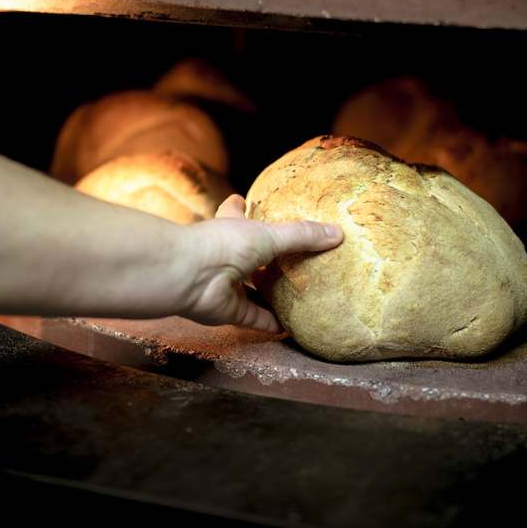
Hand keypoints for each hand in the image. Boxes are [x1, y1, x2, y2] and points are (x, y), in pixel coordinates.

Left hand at [179, 194, 342, 332]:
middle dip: (260, 255)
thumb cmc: (223, 244)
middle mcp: (227, 254)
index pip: (234, 211)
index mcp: (230, 227)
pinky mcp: (230, 310)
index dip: (239, 205)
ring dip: (267, 294)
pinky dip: (270, 324)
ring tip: (294, 295)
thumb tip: (337, 233)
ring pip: (250, 290)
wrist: (188, 276)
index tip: (243, 199)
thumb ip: (301, 235)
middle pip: (246, 254)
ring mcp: (227, 284)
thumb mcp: (268, 233)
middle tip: (283, 255)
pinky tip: (288, 328)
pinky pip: (254, 319)